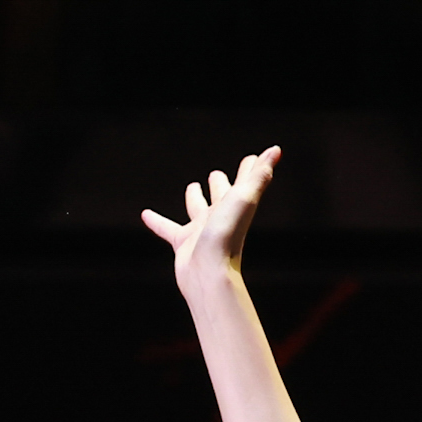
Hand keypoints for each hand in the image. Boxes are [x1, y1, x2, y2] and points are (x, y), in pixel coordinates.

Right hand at [142, 147, 282, 298]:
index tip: (253, 159)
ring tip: (192, 187)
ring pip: (197, 209)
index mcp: (236, 204)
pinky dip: (157, 221)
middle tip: (216, 174)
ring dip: (194, 198)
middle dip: (221, 184)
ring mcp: (202, 230)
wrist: (209, 272)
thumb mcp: (244, 197)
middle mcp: (221, 217)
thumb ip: (259, 175)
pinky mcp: (183, 242)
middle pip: (222, 195)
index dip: (251, 169)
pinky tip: (144, 214)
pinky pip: (167, 228)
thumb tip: (276, 150)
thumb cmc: (227, 235)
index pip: (246, 181)